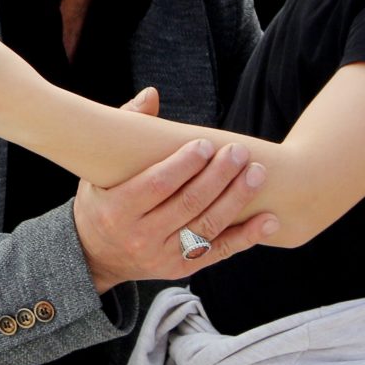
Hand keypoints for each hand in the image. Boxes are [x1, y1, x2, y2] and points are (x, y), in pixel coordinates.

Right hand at [73, 88, 277, 289]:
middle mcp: (139, 237)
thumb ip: (124, 130)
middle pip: (188, 205)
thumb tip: (151, 94)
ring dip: (236, 199)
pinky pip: (218, 253)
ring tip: (256, 174)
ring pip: (207, 228)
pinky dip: (246, 237)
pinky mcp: (181, 270)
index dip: (184, 165)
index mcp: (117, 210)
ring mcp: (162, 257)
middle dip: (218, 177)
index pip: (156, 185)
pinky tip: (268, 219)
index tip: (206, 144)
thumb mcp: (98, 170)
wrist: (96, 257)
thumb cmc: (101, 201)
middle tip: (239, 153)